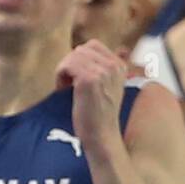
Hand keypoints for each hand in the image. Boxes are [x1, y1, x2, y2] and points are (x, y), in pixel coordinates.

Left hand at [55, 39, 126, 159]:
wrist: (101, 137)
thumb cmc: (100, 116)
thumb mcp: (111, 88)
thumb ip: (112, 68)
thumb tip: (124, 49)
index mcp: (120, 66)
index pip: (93, 46)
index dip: (80, 60)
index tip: (77, 78)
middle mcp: (114, 66)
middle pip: (81, 50)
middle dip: (71, 65)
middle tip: (67, 84)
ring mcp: (103, 72)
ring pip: (73, 56)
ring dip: (64, 70)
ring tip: (65, 88)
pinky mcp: (89, 79)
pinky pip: (67, 65)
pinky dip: (60, 76)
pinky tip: (62, 89)